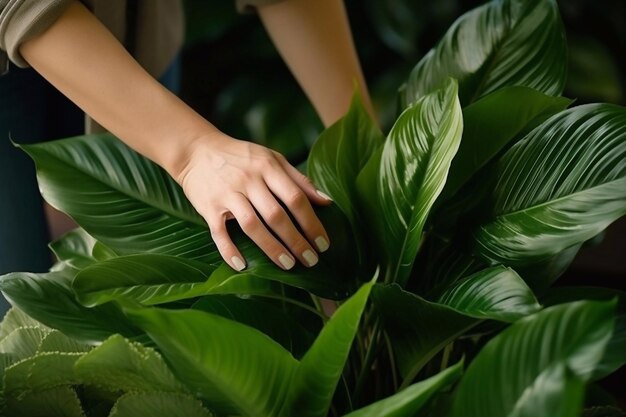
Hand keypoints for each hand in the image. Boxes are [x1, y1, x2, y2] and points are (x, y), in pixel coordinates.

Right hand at [176, 132, 331, 270]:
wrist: (197, 150)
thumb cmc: (242, 157)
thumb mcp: (272, 159)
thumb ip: (299, 180)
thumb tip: (326, 202)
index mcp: (268, 167)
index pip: (295, 198)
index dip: (312, 223)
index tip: (323, 243)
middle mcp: (249, 180)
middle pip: (276, 215)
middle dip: (296, 241)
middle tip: (311, 260)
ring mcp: (227, 194)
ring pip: (252, 225)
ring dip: (271, 248)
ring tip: (288, 265)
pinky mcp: (208, 207)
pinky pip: (219, 232)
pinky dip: (229, 250)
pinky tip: (242, 265)